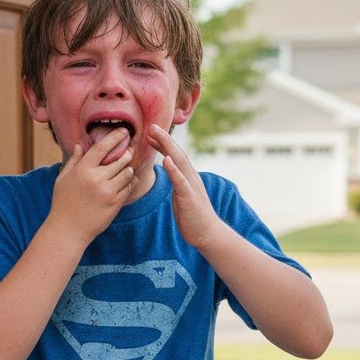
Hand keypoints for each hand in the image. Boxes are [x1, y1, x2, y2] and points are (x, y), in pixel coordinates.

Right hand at [48, 128, 135, 245]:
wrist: (68, 230)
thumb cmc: (63, 203)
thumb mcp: (63, 179)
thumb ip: (74, 161)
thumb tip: (79, 144)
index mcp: (82, 170)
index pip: (102, 147)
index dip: (115, 137)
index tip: (124, 131)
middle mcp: (96, 179)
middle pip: (120, 159)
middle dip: (127, 153)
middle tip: (129, 150)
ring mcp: (107, 192)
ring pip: (127, 173)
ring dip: (128, 169)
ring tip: (126, 168)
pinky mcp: (115, 204)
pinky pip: (128, 188)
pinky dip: (129, 184)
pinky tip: (126, 183)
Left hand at [148, 124, 221, 249]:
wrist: (207, 234)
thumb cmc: (193, 217)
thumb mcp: (181, 196)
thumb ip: (176, 182)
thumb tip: (170, 172)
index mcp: (187, 177)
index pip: (174, 156)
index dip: (163, 143)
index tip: (151, 133)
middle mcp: (190, 177)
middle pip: (176, 153)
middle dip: (164, 138)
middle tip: (151, 125)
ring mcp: (191, 186)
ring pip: (179, 162)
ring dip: (167, 146)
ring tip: (156, 134)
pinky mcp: (190, 197)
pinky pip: (180, 181)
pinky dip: (173, 169)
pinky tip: (165, 159)